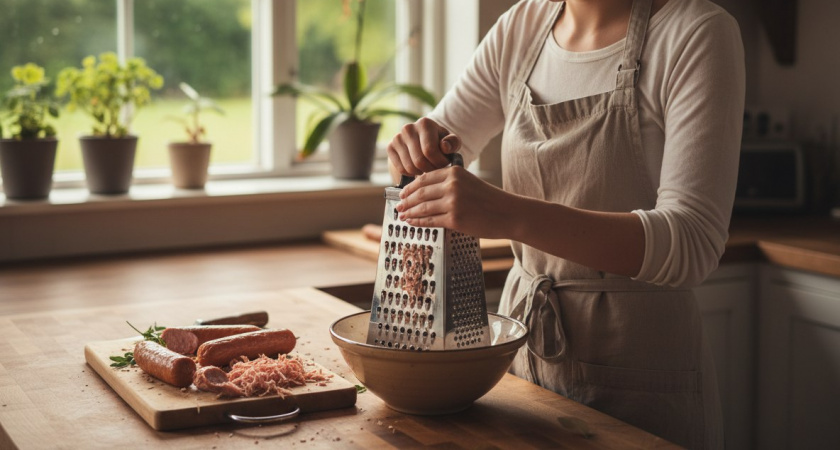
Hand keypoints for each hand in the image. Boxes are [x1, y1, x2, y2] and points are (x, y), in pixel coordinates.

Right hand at [387, 117, 460, 175]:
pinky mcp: (390, 147)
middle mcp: (408, 128)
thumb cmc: (441, 143)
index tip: (445, 164)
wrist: (424, 142)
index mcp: (425, 123)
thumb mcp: (452, 142)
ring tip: (428, 168)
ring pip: (410, 166)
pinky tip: (418, 169)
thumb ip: (453, 143)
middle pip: (419, 160)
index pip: (430, 150)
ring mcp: (397, 138)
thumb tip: (445, 147)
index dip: (439, 162)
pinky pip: (401, 169)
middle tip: (436, 169)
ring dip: (421, 173)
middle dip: (431, 169)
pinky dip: (411, 173)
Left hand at [396, 165, 513, 238]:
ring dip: (410, 212)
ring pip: (423, 207)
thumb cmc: (489, 199)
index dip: (410, 187)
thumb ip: (449, 183)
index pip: (424, 178)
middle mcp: (452, 185)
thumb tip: (424, 192)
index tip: (403, 193)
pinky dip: (418, 222)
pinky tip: (412, 223)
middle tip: (398, 206)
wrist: (508, 213)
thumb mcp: (468, 182)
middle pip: (420, 193)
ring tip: (402, 215)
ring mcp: (453, 202)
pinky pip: (430, 220)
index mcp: (454, 172)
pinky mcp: (455, 219)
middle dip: (406, 200)